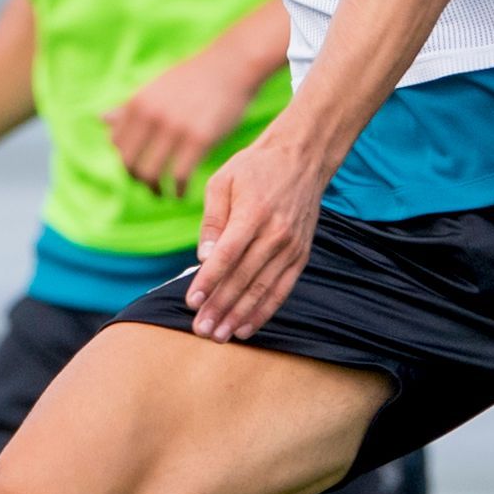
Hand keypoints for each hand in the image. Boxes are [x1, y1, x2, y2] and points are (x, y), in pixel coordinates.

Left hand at [104, 43, 267, 197]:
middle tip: (151, 186)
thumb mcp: (156, 88)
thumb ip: (130, 108)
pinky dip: (178, 190)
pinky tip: (183, 193)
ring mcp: (175, 128)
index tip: (139, 169)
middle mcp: (152, 116)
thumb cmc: (193, 79)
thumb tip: (101, 120)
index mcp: (138, 103)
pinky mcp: (199, 139)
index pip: (118, 146)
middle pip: (130, 163)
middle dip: (138, 180)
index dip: (127, 161)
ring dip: (156, 190)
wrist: (231, 66)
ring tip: (164, 194)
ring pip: (151, 173)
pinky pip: (180, 176)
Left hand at [185, 132, 328, 341]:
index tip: (191, 302)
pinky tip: (246, 328)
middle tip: (200, 330)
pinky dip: (264, 311)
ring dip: (240, 316)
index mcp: (253, 213)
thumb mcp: (222, 182)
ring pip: (263, 290)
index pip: (227, 256)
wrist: (302, 157)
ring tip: (219, 335)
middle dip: (220, 307)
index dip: (209, 281)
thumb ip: (211, 221)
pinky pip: (282, 290)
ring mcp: (291, 247)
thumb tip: (203, 257)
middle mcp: (276, 234)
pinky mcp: (301, 255)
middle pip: (243, 279)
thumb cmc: (254, 168)